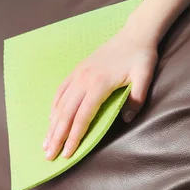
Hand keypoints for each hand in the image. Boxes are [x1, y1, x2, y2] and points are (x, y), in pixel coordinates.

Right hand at [43, 25, 157, 160]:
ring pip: (60, 104)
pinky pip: (61, 91)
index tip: (67, 154)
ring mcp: (78, 75)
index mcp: (99, 84)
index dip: (74, 137)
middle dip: (56, 137)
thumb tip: (126, 120)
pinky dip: (54, 107)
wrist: (134, 34)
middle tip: (48, 155)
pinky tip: (50, 119)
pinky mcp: (77, 70)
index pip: (82, 117)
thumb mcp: (144, 78)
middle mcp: (83, 80)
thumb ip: (136, 99)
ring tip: (45, 143)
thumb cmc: (141, 57)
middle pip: (66, 114)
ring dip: (51, 125)